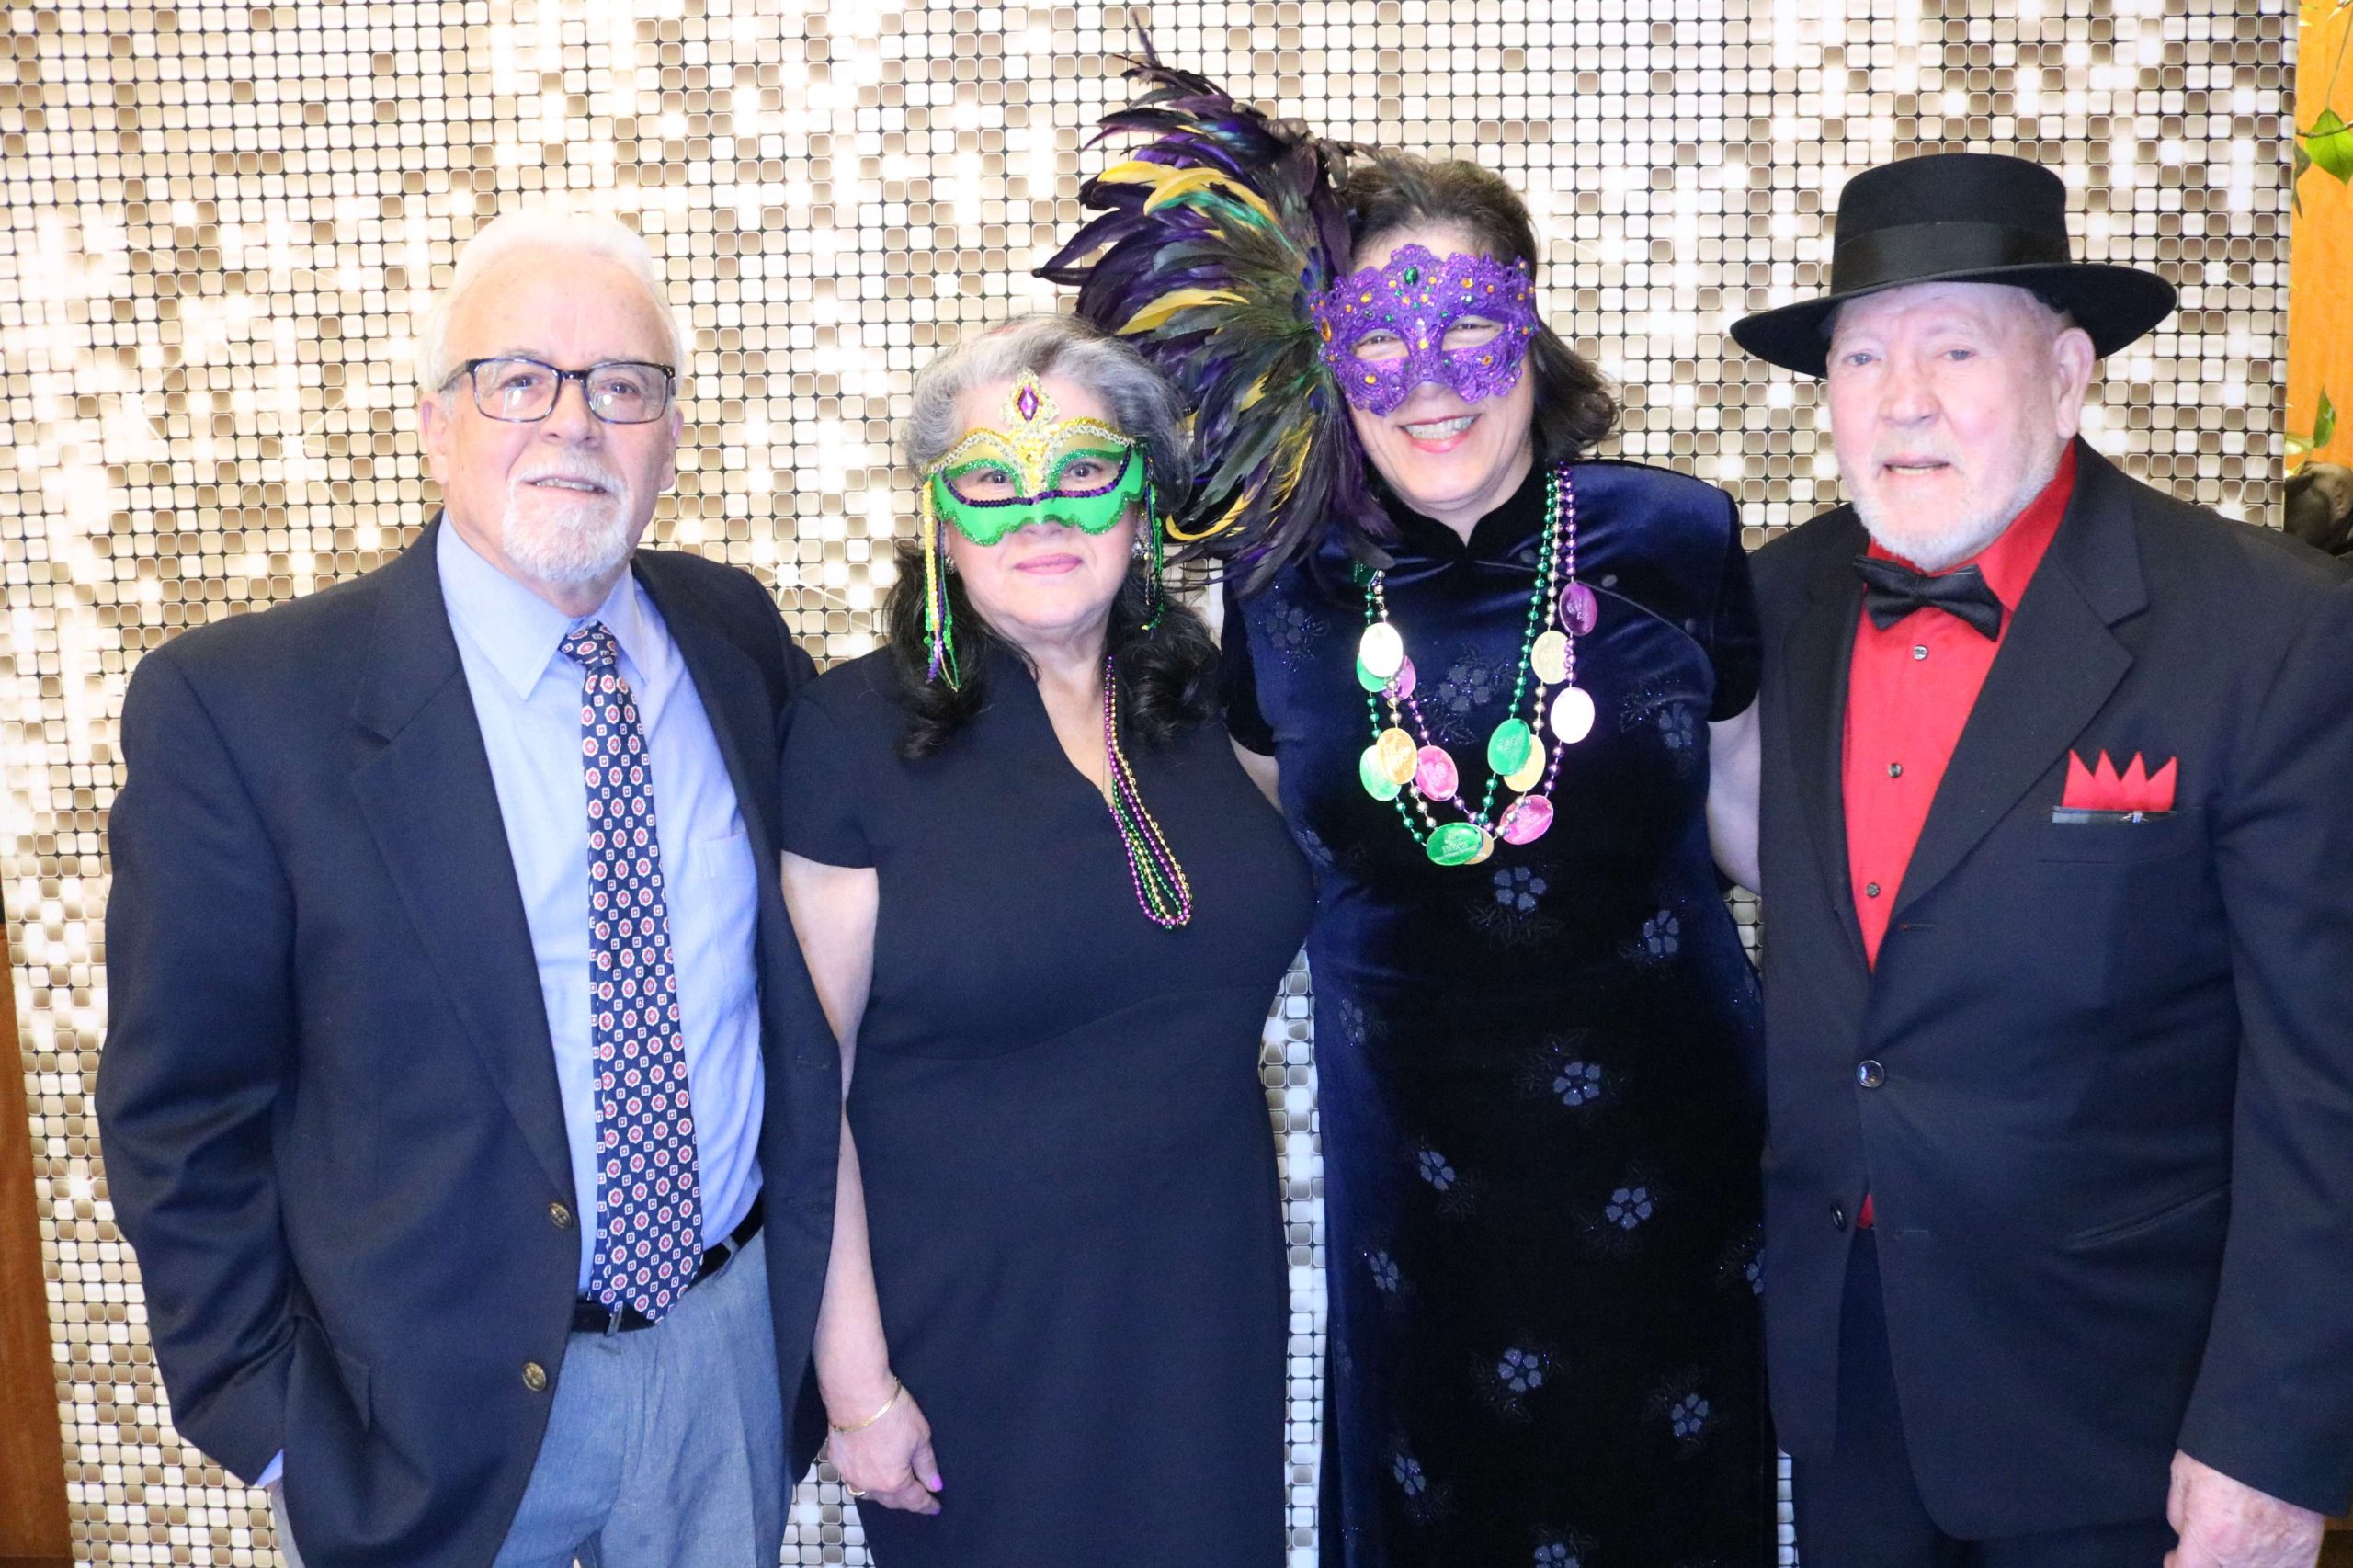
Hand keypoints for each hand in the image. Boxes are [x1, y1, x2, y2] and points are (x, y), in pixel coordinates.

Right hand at [827, 1382, 942, 1515]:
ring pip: (869, 1493)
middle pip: (891, 1501)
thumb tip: (934, 1484)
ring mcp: (850, 1474)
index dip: (927, 1504)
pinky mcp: (837, 1461)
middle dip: (906, 1501)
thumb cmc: (891, 1412)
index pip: (914, 1500)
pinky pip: (853, 1477)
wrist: (857, 1394)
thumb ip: (927, 1465)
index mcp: (894, 1482)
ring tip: (893, 1486)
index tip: (934, 1506)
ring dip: (883, 1492)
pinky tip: (869, 1469)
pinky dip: (864, 1477)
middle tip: (917, 1496)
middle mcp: (870, 1484)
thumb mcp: (920, 1437)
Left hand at [2165, 1452, 2323, 1567]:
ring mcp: (2278, 1558)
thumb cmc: (2225, 1449)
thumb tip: (2184, 1535)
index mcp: (2211, 1538)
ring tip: (2234, 1540)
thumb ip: (2179, 1514)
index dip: (2178, 1565)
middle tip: (2208, 1543)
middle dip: (2209, 1560)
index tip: (2176, 1556)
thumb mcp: (2183, 1476)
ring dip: (2239, 1561)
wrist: (2279, 1435)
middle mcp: (2244, 1557)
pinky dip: (2271, 1562)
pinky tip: (2261, 1547)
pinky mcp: (2305, 1551)